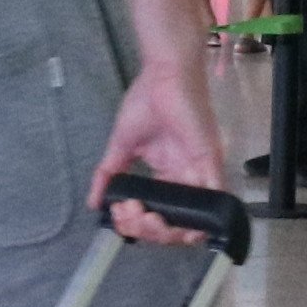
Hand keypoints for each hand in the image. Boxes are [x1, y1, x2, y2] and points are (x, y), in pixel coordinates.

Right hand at [91, 51, 223, 244]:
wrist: (163, 75)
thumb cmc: (147, 102)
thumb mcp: (121, 145)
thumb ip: (108, 174)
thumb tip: (94, 203)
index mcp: (167, 175)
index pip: (157, 214)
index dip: (137, 224)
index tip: (118, 214)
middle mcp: (185, 179)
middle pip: (173, 224)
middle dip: (146, 229)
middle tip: (128, 215)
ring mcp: (199, 173)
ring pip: (192, 219)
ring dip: (165, 230)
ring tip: (142, 216)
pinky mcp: (210, 162)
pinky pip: (213, 199)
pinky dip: (197, 218)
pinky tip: (172, 223)